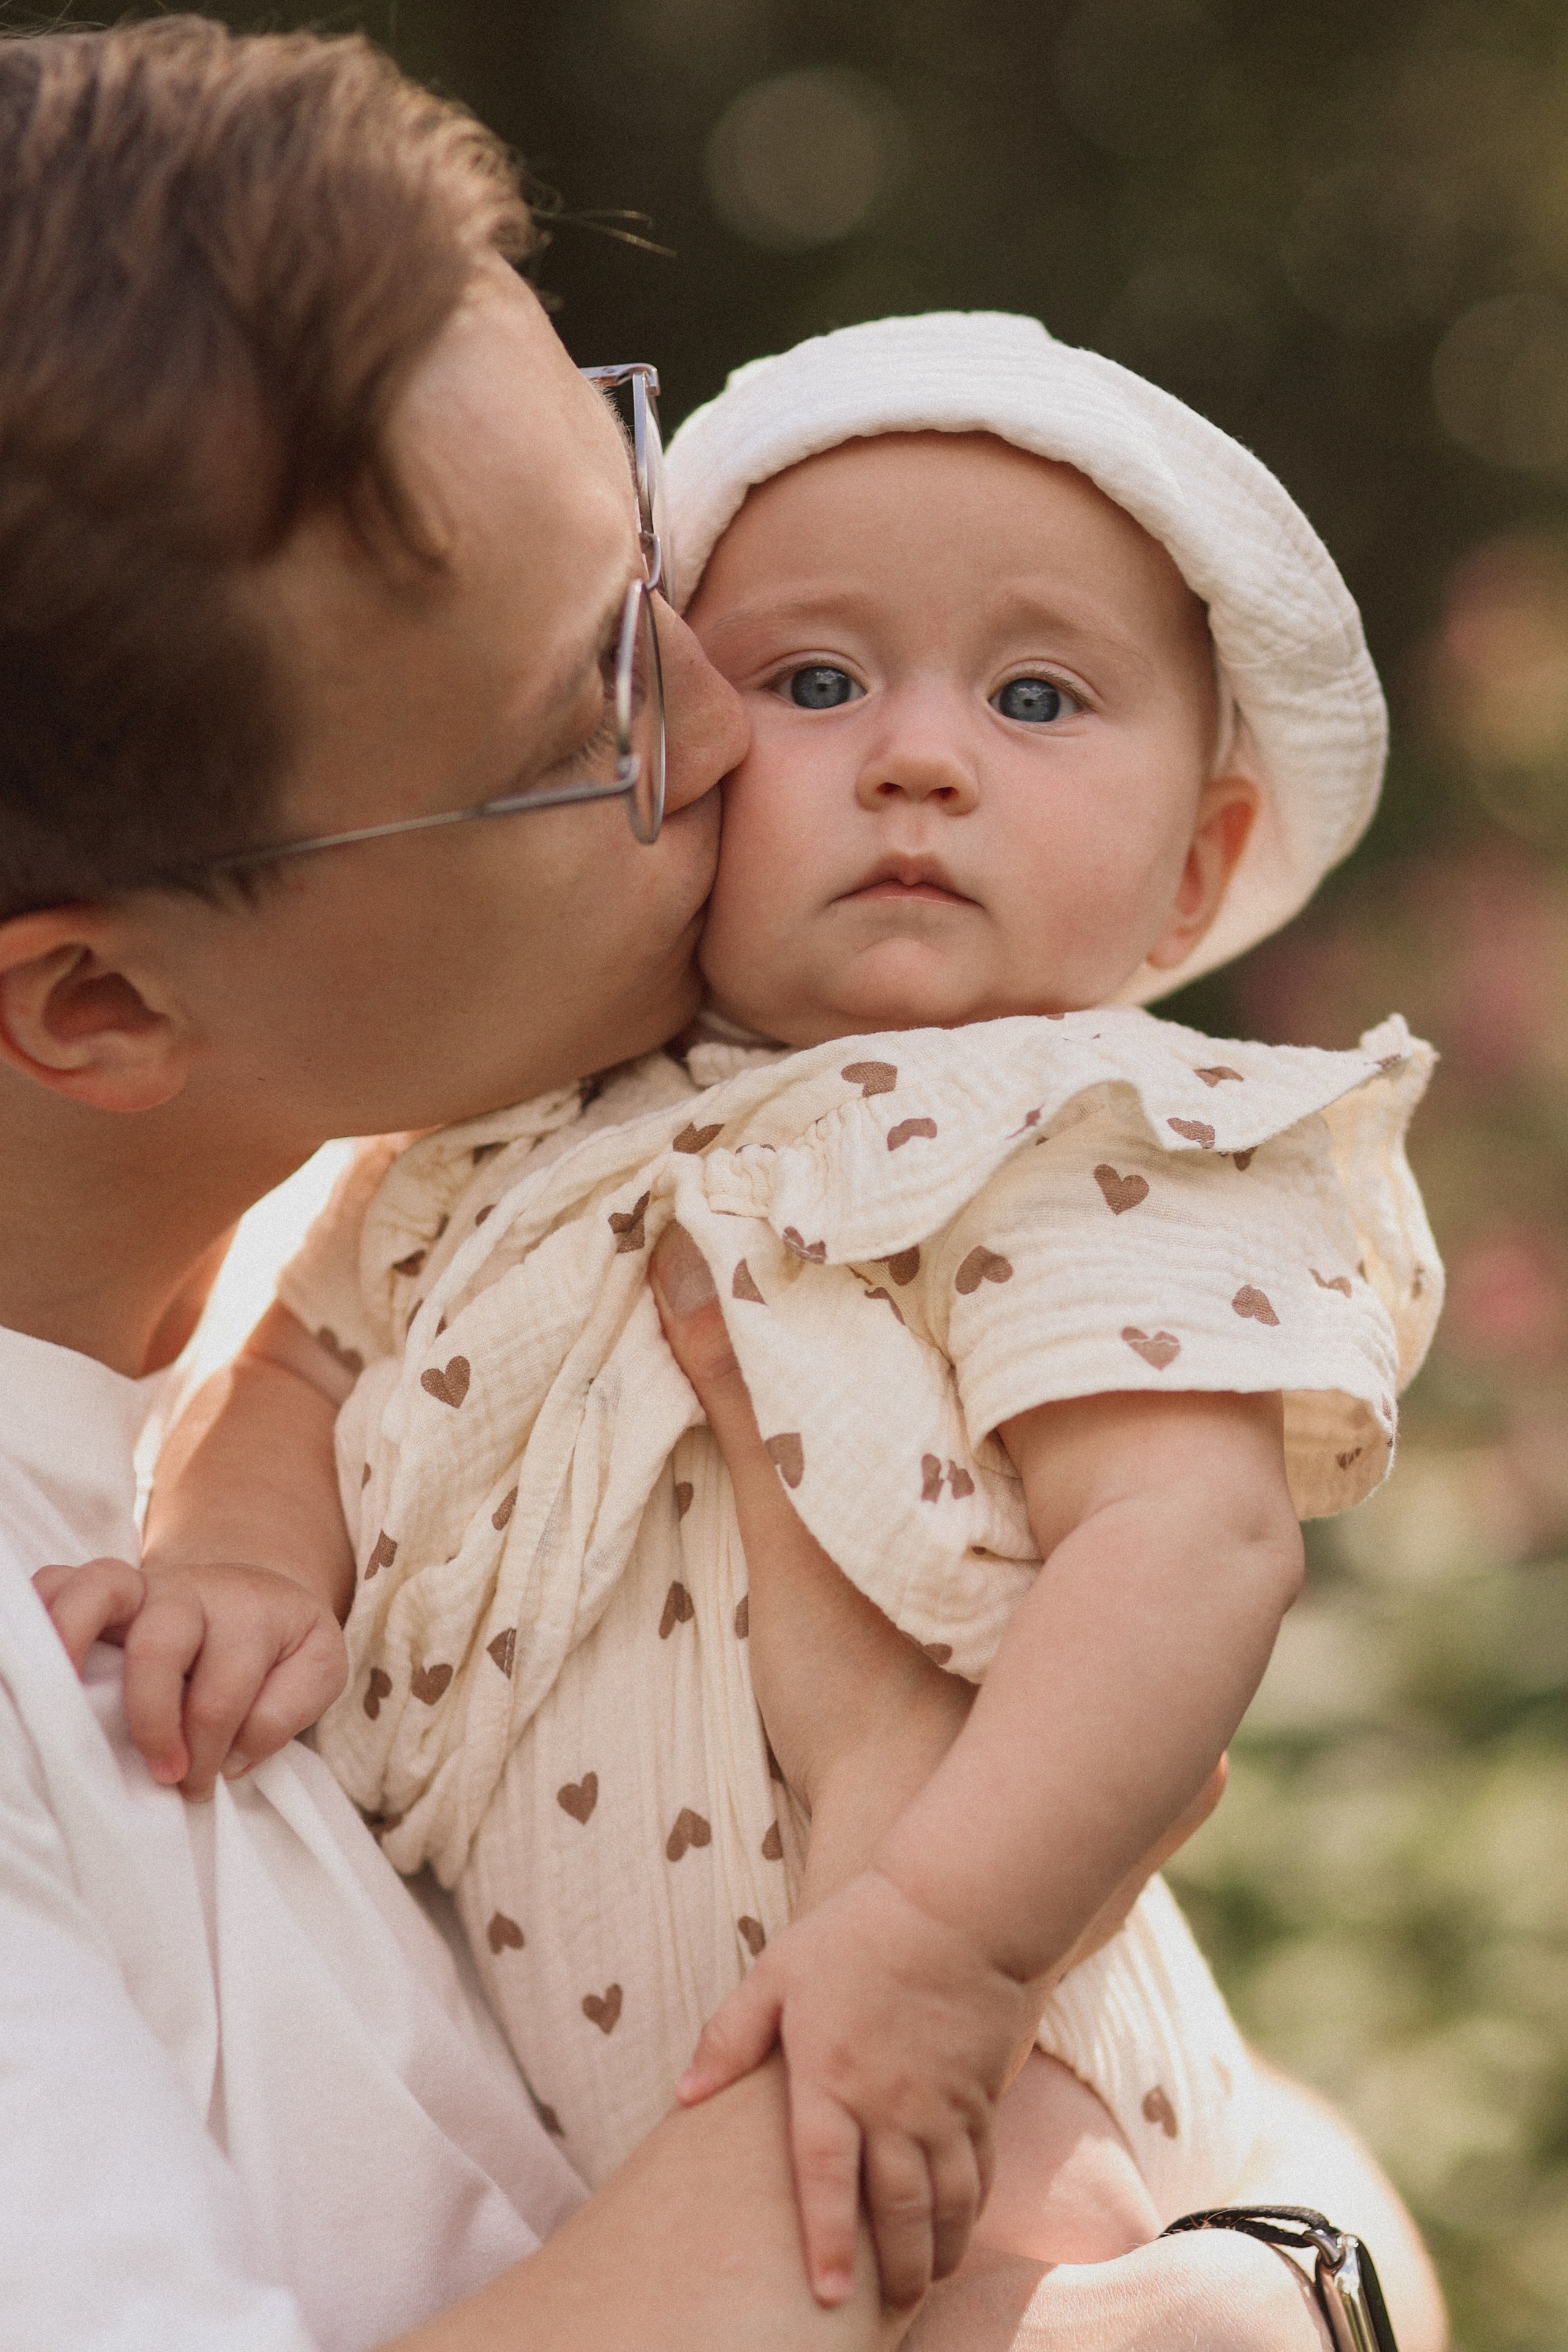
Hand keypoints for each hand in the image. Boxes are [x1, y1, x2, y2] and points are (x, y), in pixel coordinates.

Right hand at [33, 1555, 347, 1798]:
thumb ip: (285, 1714)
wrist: (257, 1591)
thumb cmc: (281, 1646)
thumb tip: (228, 1757)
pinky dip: (41, 1613)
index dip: (213, 1750)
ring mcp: (142, 1584)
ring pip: (101, 1589)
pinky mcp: (103, 1589)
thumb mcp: (318, 1672)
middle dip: (156, 1724)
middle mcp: (192, 1592)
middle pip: (160, 1646)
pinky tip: (37, 1661)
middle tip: (165, 1774)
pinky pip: (58, 1583)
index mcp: (251, 1613)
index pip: (226, 1692)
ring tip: (65, 1704)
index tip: (204, 1784)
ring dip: (75, 1645)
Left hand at [676, 1864, 1032, 2312]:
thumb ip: (730, 2034)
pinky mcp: (982, 2094)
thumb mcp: (778, 1972)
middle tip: (888, 2310)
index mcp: (832, 2080)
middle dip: (895, 2270)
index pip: (825, 2182)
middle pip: (897, 2210)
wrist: (957, 1906)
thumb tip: (684, 2093)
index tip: (828, 2297)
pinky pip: (980, 2170)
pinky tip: (961, 2224)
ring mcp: (943, 2106)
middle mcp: (892, 2106)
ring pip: (947, 2202)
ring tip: (925, 2280)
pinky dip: (972, 2207)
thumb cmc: (858, 1934)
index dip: (827, 2245)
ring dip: (939, 2249)